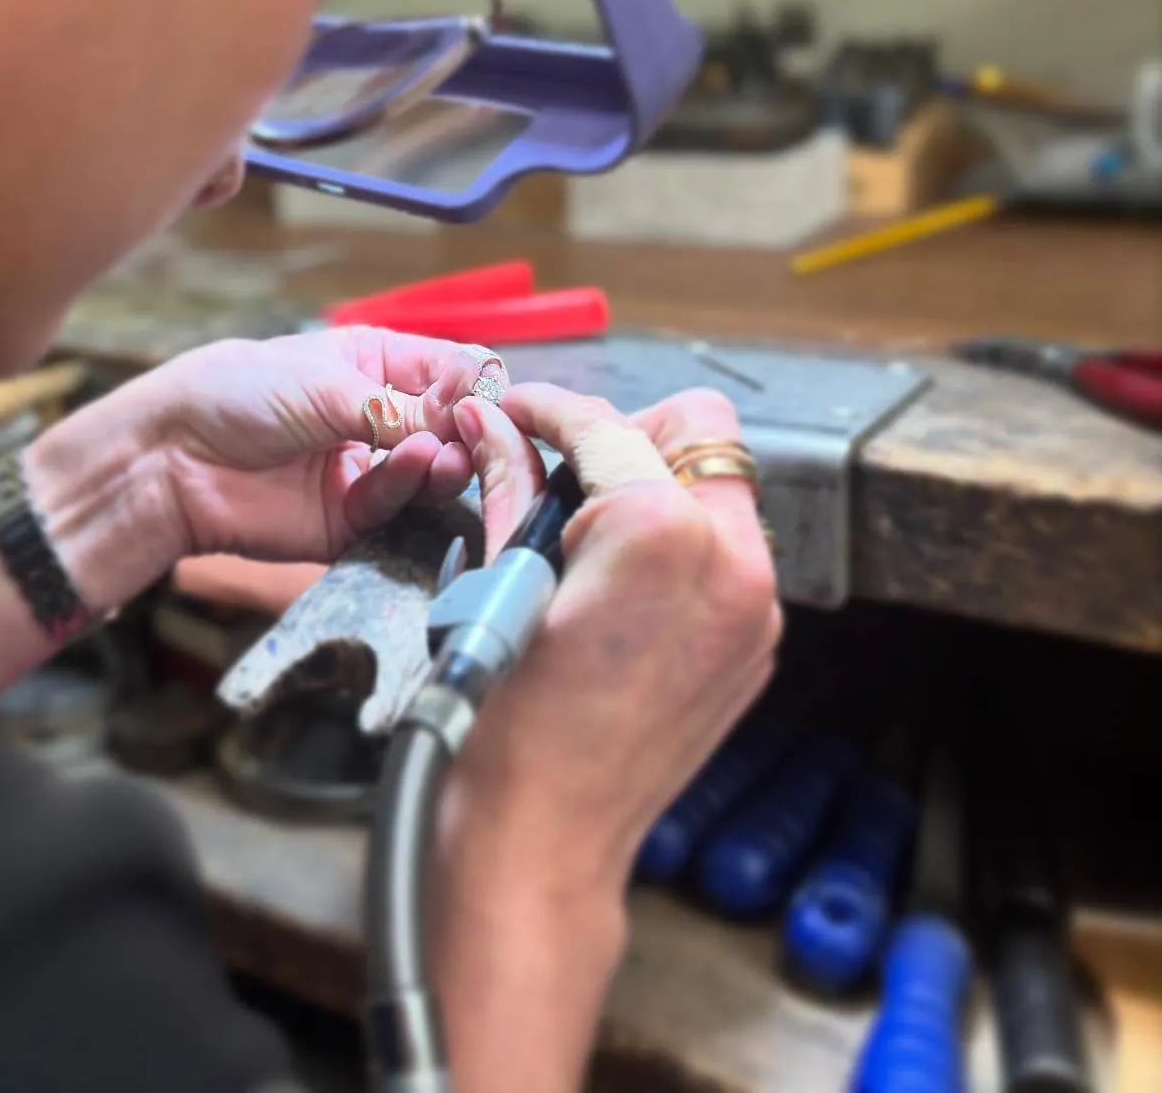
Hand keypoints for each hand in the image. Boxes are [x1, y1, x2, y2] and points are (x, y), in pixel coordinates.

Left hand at [25, 328, 501, 609]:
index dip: (472, 384)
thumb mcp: (326, 381)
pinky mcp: (351, 521)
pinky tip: (413, 467)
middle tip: (473, 432)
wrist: (173, 457)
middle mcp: (380, 417)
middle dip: (465, 429)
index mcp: (376, 364)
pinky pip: (396, 508)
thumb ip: (398, 405)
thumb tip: (465, 418)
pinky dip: (408, 487)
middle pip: (450, 427)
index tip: (485, 396)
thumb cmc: (238, 393)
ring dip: (444, 462)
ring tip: (442, 454)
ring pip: (432, 472)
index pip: (449, 371)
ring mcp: (367, 470)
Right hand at [443, 381, 781, 896]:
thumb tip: (490, 422)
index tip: (519, 411)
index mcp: (663, 533)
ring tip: (587, 531)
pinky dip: (679, 544)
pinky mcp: (754, 645)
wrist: (542, 837)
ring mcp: (755, 608)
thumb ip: (507, 480)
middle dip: (627, 432)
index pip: (606, 424)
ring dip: (657, 485)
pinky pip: (728, 553)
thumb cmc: (508, 726)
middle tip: (562, 468)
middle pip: (698, 430)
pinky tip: (618, 581)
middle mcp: (732, 560)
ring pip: (719, 489)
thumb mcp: (498, 579)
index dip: (549, 407)